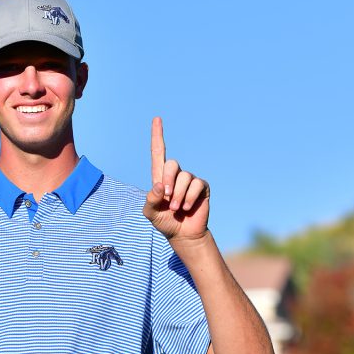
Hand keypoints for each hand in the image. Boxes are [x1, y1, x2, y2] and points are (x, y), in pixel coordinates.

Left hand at [143, 117, 209, 241]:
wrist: (183, 234)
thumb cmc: (164, 222)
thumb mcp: (150, 213)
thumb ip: (150, 200)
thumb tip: (160, 185)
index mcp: (160, 177)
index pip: (158, 153)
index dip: (157, 136)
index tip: (157, 118)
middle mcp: (176, 175)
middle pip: (171, 164)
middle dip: (168, 181)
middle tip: (167, 201)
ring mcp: (190, 180)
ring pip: (184, 177)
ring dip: (178, 195)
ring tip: (176, 208)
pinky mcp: (202, 187)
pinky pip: (196, 185)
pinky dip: (189, 198)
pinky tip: (186, 207)